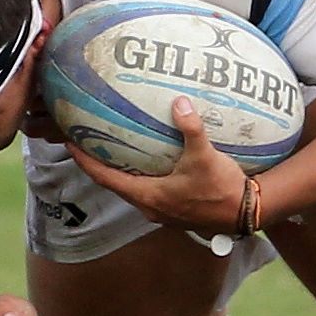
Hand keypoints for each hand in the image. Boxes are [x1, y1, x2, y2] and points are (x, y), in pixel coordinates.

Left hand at [67, 98, 246, 235]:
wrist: (245, 213)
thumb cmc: (221, 188)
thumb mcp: (204, 156)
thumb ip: (190, 128)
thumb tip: (179, 102)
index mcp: (148, 196)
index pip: (106, 178)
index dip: (86, 162)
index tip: (70, 145)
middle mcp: (150, 208)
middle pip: (115, 185)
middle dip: (99, 165)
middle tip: (88, 143)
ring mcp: (163, 213)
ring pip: (132, 190)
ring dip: (120, 173)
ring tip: (114, 151)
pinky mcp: (175, 212)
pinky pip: (149, 193)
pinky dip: (140, 178)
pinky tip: (148, 164)